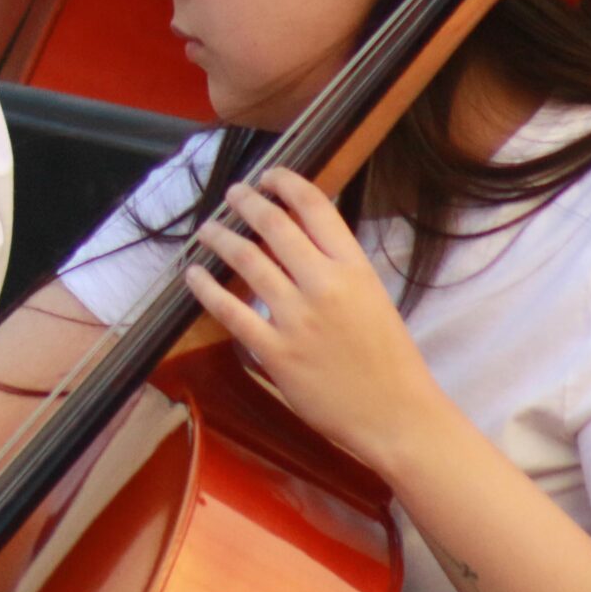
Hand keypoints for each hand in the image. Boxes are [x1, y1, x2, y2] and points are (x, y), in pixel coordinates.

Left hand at [183, 169, 452, 472]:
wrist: (397, 416)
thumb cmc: (389, 359)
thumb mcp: (373, 298)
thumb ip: (338, 268)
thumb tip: (297, 237)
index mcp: (355, 268)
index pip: (316, 207)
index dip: (287, 183)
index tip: (270, 175)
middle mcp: (324, 285)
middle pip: (274, 225)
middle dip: (247, 203)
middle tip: (233, 194)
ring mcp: (297, 318)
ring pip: (246, 260)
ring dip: (221, 238)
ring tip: (208, 228)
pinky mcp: (274, 351)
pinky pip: (229, 310)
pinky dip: (206, 287)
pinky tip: (194, 273)